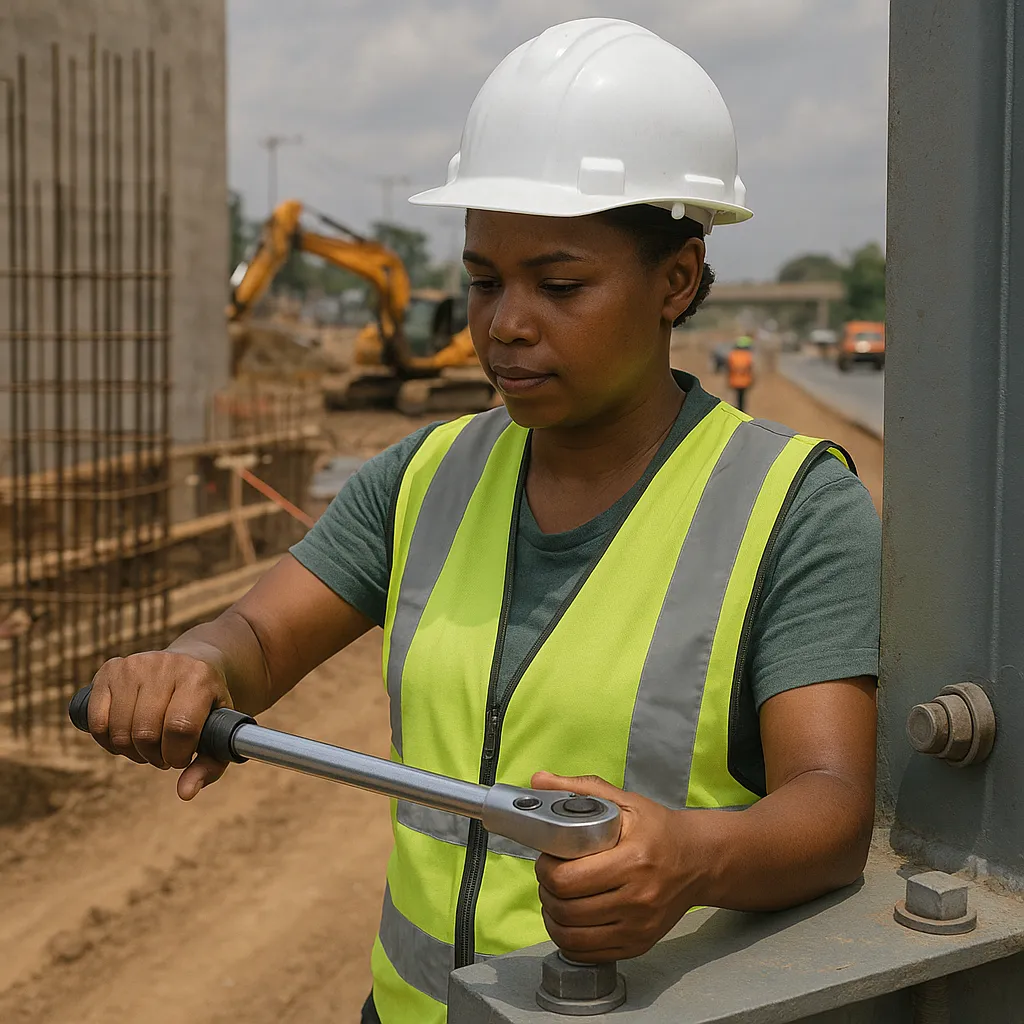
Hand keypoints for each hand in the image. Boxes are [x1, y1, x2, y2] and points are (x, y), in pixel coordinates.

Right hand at [87, 650, 233, 800]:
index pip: (180, 728)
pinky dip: (108, 741)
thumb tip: (185, 793)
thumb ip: (210, 766)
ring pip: (120, 729)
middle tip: (162, 755)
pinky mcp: (110, 669)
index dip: (177, 755)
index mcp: (199, 677)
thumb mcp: (218, 732)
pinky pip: (97, 721)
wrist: (193, 665)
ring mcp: (135, 664)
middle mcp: (166, 665)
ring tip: (147, 747)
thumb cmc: (206, 707)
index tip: (180, 759)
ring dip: (131, 751)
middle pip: (145, 731)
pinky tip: (125, 739)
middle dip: (153, 756)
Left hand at [532, 772, 707, 962]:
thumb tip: (538, 779)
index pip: (568, 879)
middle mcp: (637, 898)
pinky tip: (568, 921)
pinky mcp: (639, 945)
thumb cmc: (658, 829)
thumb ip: (580, 789)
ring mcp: (639, 927)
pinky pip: (589, 954)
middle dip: (546, 891)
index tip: (547, 858)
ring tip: (554, 898)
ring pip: (573, 936)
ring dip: (552, 918)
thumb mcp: (623, 801)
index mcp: (633, 860)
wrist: (698, 860)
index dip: (546, 869)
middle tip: (549, 876)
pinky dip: (569, 941)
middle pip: (567, 909)